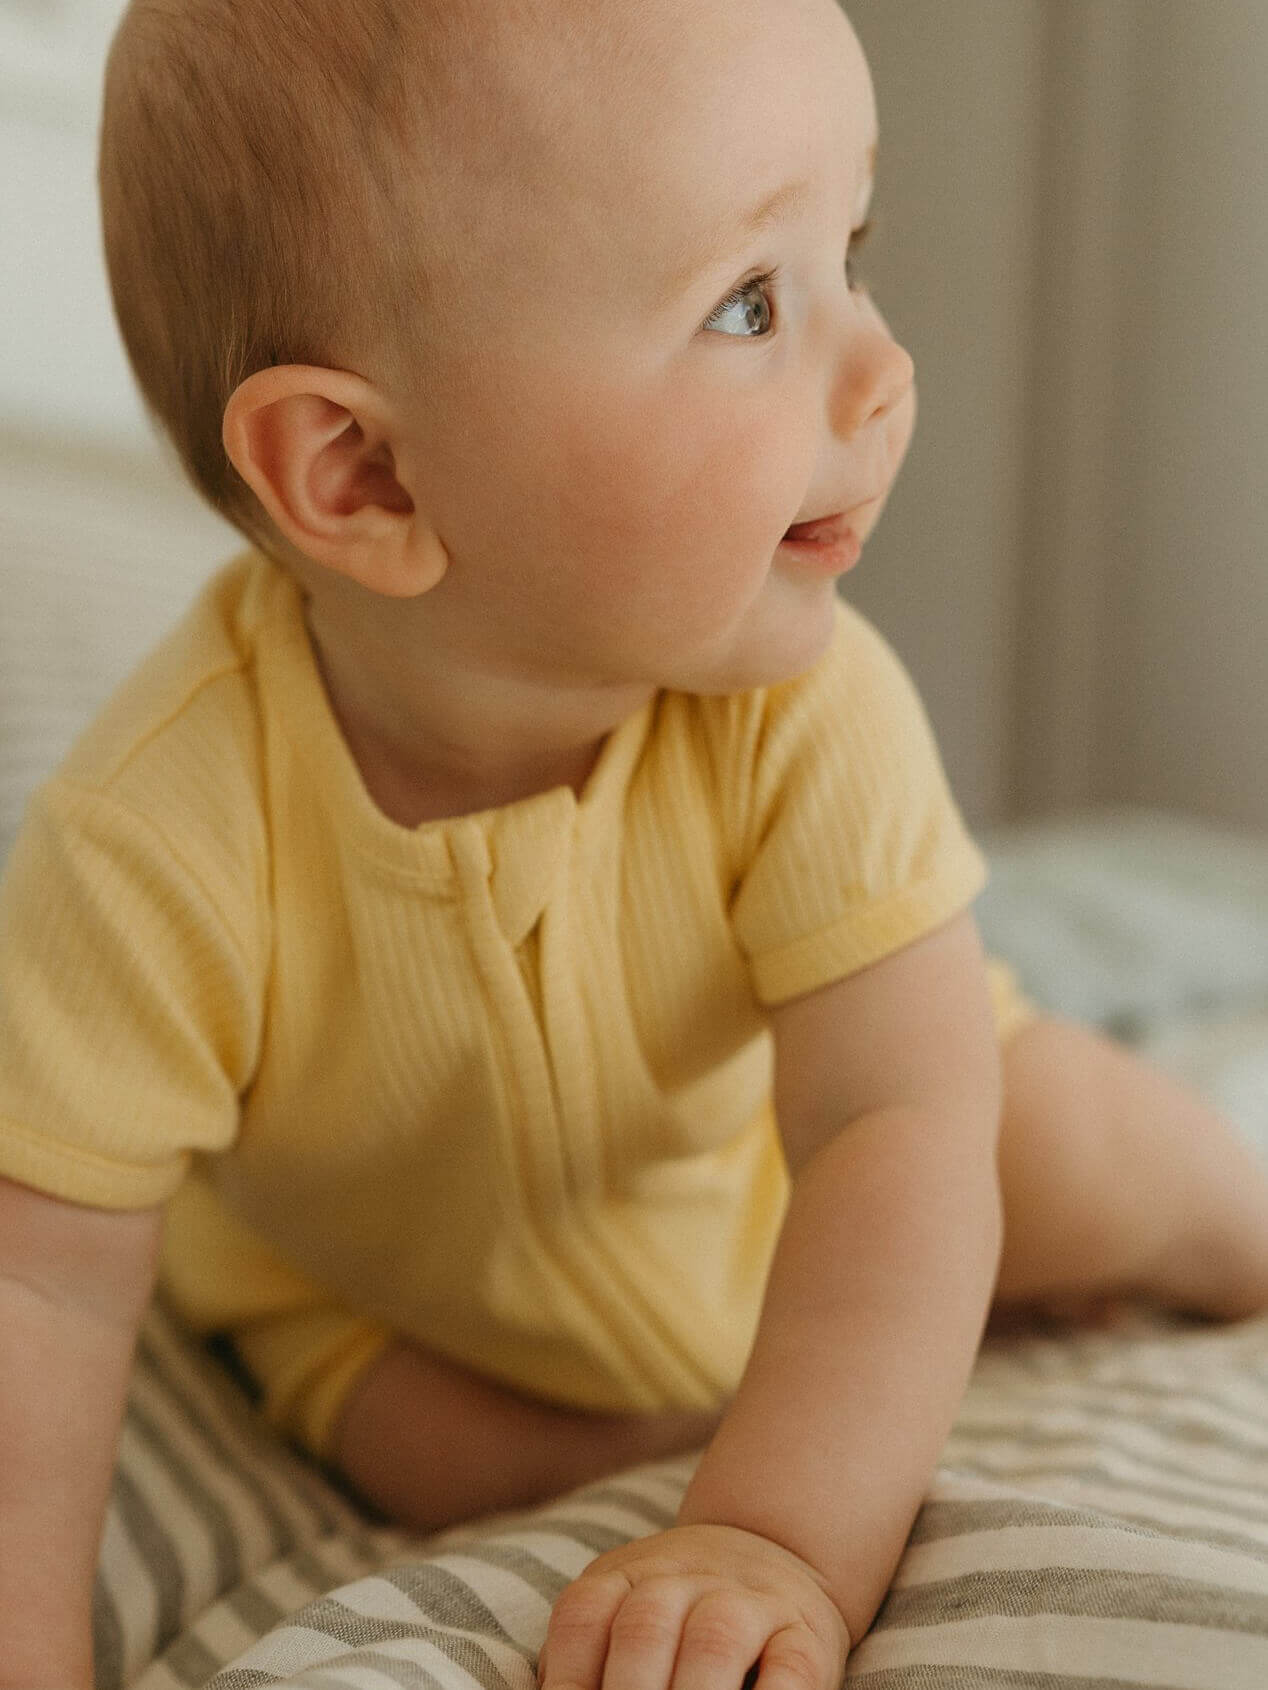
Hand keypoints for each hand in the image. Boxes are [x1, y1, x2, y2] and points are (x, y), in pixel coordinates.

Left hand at [537, 1522, 849, 1689]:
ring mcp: (750, 1602)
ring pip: (715, 1639)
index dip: (567, 1679)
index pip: (584, 1617)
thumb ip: (585, 1662)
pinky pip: (792, 1667)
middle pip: (644, 1628)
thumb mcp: (624, 1611)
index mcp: (629, 1576)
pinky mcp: (807, 1635)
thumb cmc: (680, 1613)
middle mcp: (686, 1579)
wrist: (778, 1543)